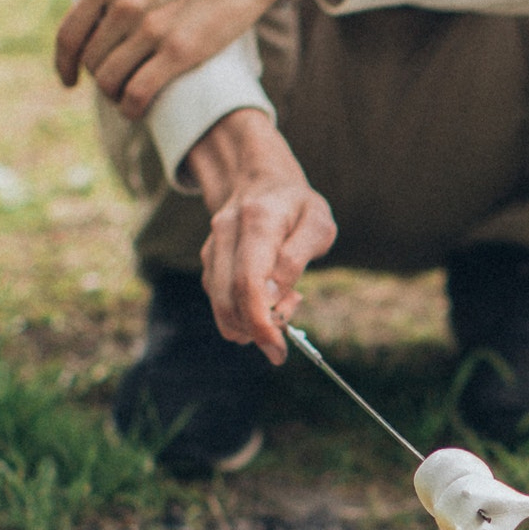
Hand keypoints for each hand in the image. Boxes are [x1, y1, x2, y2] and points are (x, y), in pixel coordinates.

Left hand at [48, 0, 345, 118]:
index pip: (70, 33)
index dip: (63, 63)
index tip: (68, 77)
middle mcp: (126, 2)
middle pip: (92, 61)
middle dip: (99, 76)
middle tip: (116, 80)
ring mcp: (153, 29)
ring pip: (111, 80)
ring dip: (115, 94)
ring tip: (128, 94)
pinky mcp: (181, 51)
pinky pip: (139, 92)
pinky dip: (133, 107)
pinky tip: (137, 108)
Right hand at [187, 110, 336, 360]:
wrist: (262, 180)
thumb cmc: (298, 206)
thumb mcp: (317, 224)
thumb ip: (296, 259)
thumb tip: (272, 299)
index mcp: (258, 221)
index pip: (249, 281)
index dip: (260, 321)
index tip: (277, 349)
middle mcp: (227, 232)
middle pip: (228, 298)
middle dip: (255, 331)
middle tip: (282, 344)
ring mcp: (213, 247)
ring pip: (219, 302)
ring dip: (249, 322)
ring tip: (285, 304)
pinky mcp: (209, 261)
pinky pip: (219, 298)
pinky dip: (242, 310)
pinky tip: (269, 298)